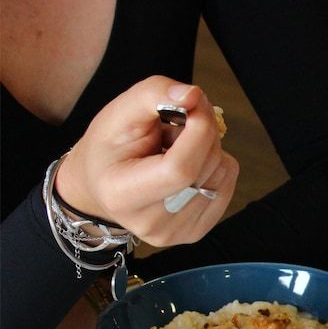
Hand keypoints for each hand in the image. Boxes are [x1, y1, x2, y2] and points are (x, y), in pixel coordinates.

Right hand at [54, 75, 238, 246]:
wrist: (100, 187)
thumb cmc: (109, 148)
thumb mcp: (118, 112)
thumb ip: (154, 94)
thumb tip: (194, 95)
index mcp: (124, 194)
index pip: (181, 169)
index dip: (198, 131)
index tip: (193, 105)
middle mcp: (152, 222)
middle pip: (206, 168)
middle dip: (204, 132)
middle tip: (179, 121)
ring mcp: (176, 233)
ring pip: (222, 174)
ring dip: (207, 149)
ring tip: (174, 149)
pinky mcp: (195, 232)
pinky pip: (226, 186)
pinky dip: (214, 166)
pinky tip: (186, 166)